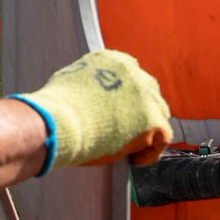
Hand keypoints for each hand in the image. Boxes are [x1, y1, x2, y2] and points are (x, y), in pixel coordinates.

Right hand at [13, 49, 169, 168]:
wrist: (58, 122)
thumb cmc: (57, 108)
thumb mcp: (72, 80)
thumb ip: (90, 83)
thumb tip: (90, 98)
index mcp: (113, 60)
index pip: (133, 75)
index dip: (129, 97)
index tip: (120, 113)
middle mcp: (133, 72)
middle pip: (150, 93)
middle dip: (142, 112)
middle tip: (127, 132)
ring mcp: (145, 95)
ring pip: (159, 114)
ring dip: (147, 131)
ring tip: (127, 148)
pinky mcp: (152, 119)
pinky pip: (163, 138)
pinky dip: (149, 152)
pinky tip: (131, 159)